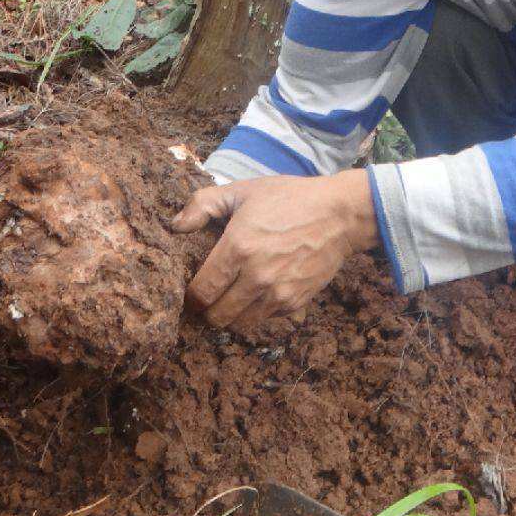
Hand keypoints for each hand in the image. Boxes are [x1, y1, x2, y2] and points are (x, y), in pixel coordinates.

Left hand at [172, 171, 377, 330]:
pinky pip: (265, 319)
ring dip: (231, 316)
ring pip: (240, 324)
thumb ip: (203, 204)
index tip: (191, 291)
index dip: (191, 296)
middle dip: (207, 311)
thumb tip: (176, 225)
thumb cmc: (289, 198)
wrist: (339, 215)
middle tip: (208, 299)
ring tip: (230, 300)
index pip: (201, 291)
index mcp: (238, 248)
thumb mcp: (243, 191)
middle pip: (217, 317)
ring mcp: (278, 293)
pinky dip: (256, 312)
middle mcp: (256, 276)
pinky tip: (256, 293)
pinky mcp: (295, 302)